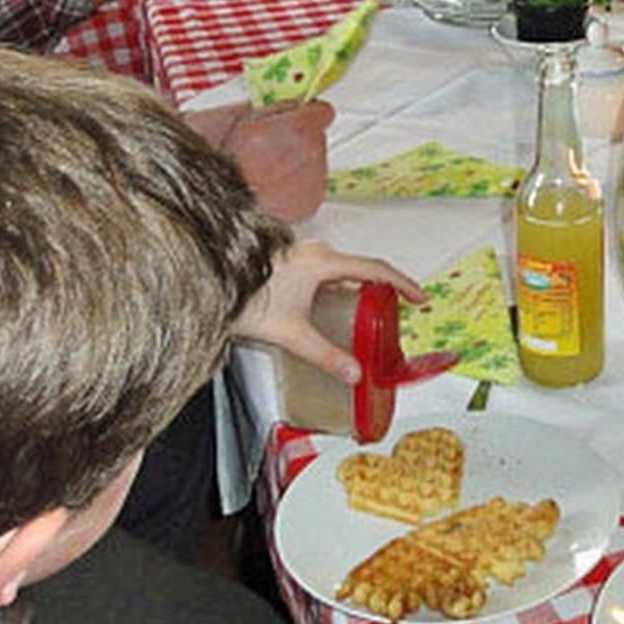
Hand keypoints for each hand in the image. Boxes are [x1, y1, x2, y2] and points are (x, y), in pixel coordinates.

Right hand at [190, 98, 334, 223]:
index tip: (294, 116)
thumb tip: (285, 105)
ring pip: (313, 162)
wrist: (198, 197)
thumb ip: (269, 108)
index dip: (303, 114)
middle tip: (263, 147)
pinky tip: (269, 186)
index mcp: (296, 128)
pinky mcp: (308, 204)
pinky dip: (293, 187)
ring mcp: (311, 182)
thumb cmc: (208, 156)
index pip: (322, 112)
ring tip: (261, 170)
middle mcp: (310, 156)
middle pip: (315, 137)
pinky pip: (309, 187)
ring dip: (294, 164)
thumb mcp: (233, 115)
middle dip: (293, 140)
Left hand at [232, 238, 426, 384]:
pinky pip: (318, 266)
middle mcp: (311, 250)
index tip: (419, 298)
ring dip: (351, 285)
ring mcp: (295, 250)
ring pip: (336, 265)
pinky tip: (318, 304)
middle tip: (390, 309)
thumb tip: (353, 373)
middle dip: (378, 287)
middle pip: (358, 266)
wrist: (204, 279)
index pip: (376, 269)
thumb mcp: (290, 334)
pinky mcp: (281, 257)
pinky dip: (330, 283)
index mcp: (321, 261)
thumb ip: (325, 356)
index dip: (403, 285)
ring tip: (354, 311)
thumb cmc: (240, 297)